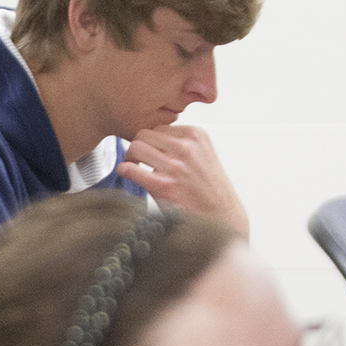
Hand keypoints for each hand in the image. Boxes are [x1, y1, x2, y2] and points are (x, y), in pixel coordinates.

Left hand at [116, 125, 248, 237]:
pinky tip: (126, 174)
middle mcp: (186, 147)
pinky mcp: (164, 185)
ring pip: (135, 148)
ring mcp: (175, 166)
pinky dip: (124, 170)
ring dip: (130, 157)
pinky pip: (131, 169)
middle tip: (137, 160)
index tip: (149, 152)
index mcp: (196, 135)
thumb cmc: (210, 190)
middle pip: (144, 134)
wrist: (222, 217)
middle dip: (138, 147)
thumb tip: (153, 140)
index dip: (151, 141)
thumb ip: (182, 144)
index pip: (159, 128)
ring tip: (134, 167)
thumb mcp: (203, 155)